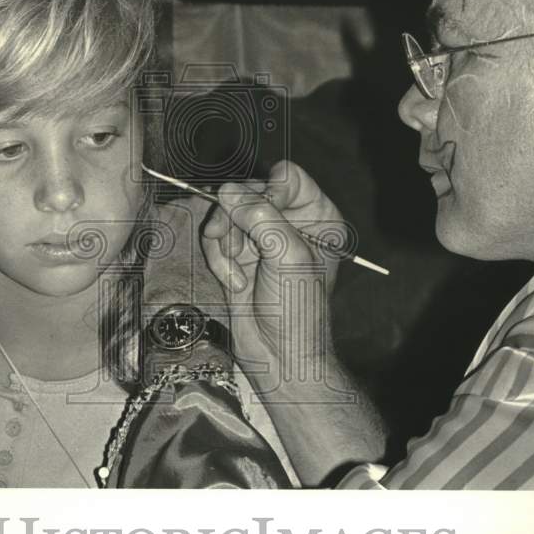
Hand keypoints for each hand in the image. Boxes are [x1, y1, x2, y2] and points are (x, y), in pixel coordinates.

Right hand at [200, 160, 347, 363]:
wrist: (279, 357)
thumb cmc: (297, 307)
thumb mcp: (286, 255)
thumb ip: (259, 216)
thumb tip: (225, 190)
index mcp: (317, 215)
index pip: (287, 176)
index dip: (267, 189)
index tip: (260, 211)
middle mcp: (290, 221)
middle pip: (248, 191)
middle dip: (236, 219)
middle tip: (235, 246)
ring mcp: (262, 237)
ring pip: (226, 212)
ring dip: (223, 241)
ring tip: (236, 272)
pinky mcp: (238, 254)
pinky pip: (215, 236)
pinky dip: (218, 258)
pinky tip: (234, 282)